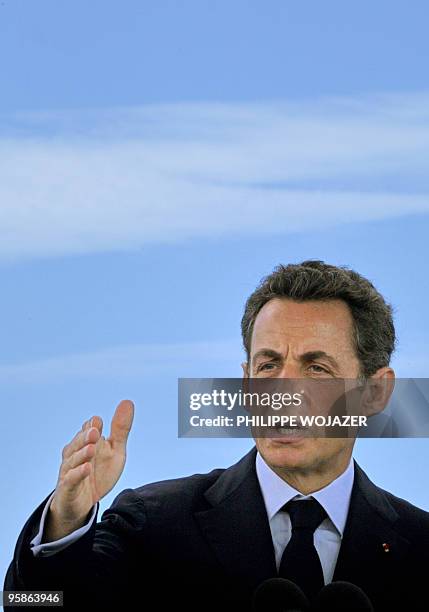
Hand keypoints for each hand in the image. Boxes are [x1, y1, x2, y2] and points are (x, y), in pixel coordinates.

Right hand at [43, 400, 133, 541]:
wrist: (82, 505)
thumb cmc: (98, 473)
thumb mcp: (115, 451)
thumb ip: (120, 429)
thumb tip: (128, 401)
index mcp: (86, 443)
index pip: (88, 430)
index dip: (92, 426)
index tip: (98, 421)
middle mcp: (75, 454)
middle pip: (78, 443)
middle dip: (85, 437)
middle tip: (95, 431)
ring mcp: (69, 471)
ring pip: (72, 460)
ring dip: (81, 454)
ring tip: (92, 448)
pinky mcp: (67, 489)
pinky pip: (70, 480)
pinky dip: (77, 474)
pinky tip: (86, 468)